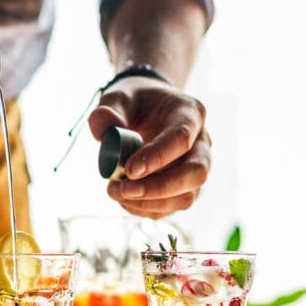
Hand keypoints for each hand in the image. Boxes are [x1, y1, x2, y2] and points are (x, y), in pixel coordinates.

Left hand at [88, 77, 210, 218]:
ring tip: (115, 192)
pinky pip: (172, 207)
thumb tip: (103, 134)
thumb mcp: (117, 96)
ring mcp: (196, 167)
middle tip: (123, 188)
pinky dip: (146, 209)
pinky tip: (123, 199)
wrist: (145, 110)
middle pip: (195, 172)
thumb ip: (108, 111)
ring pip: (187, 196)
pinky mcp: (185, 187)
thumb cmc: (133, 102)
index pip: (182, 137)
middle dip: (159, 187)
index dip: (158, 156)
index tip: (129, 169)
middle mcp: (201, 142)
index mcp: (189, 112)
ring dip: (150, 202)